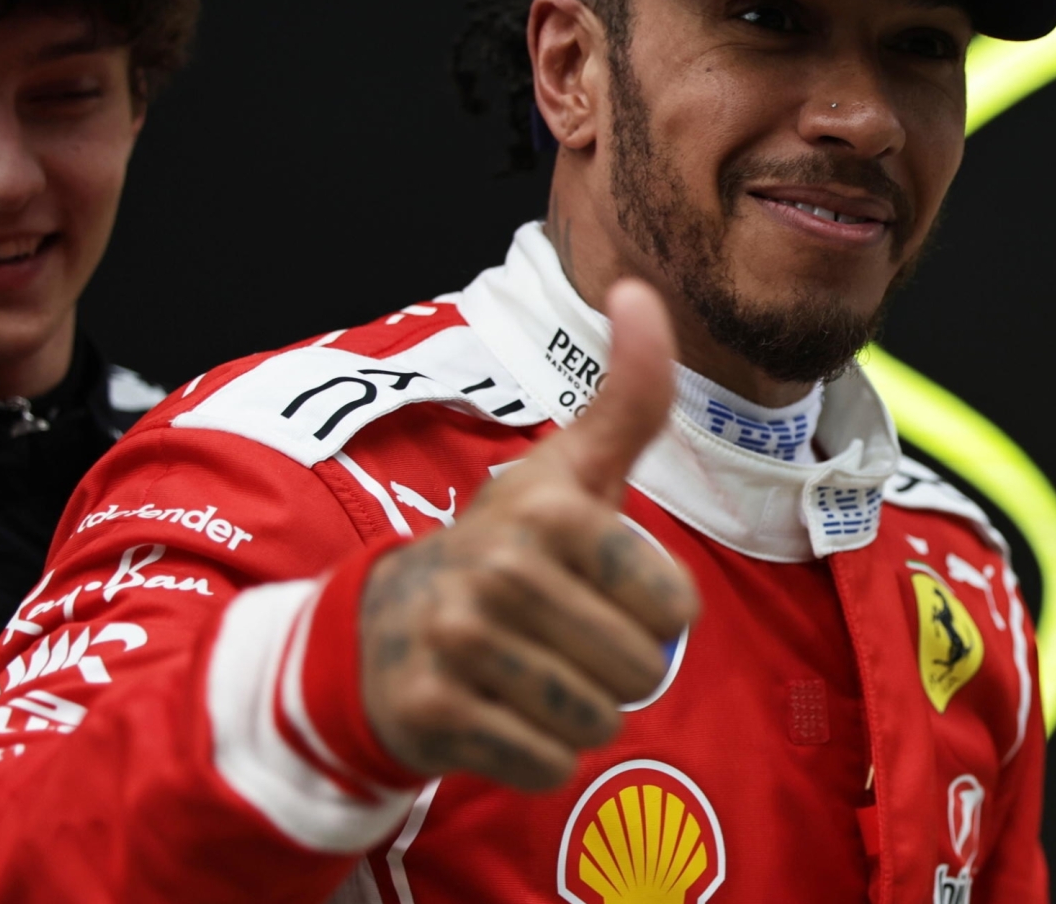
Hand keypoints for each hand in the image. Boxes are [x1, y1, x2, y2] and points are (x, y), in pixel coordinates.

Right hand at [358, 279, 699, 788]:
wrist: (380, 628)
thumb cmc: (507, 546)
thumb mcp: (571, 469)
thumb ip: (628, 394)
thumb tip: (643, 290)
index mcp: (546, 508)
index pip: (675, 609)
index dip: (651, 612)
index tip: (597, 587)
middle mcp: (498, 570)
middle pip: (639, 671)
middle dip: (615, 667)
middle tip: (559, 635)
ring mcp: (458, 644)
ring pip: (597, 723)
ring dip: (578, 712)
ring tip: (531, 671)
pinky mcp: (431, 716)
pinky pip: (546, 765)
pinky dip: (538, 754)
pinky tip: (500, 711)